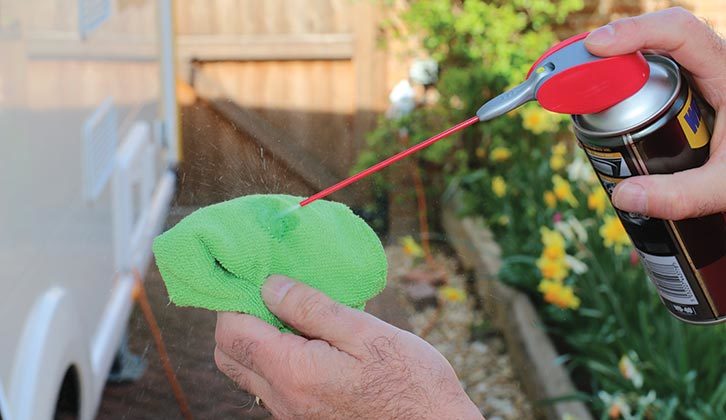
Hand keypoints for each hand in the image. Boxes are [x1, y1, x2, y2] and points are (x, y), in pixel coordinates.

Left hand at [214, 275, 482, 418]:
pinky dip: (274, 358)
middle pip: (229, 355)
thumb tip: (270, 285)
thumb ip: (313, 308)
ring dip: (256, 338)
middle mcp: (284, 400)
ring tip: (293, 312)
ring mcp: (292, 414)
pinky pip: (270, 385)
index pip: (232, 333)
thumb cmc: (411, 382)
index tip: (259, 274)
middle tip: (271, 292)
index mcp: (294, 373)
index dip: (235, 299)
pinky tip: (308, 339)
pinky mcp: (305, 419)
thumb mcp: (366, 333)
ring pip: (246, 372)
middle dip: (238, 318)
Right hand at [585, 7, 725, 219]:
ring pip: (652, 57)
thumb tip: (622, 195)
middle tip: (572, 74)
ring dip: (615, 66)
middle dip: (610, 50)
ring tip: (580, 85)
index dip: (634, 31)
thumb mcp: (724, 186)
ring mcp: (702, 77)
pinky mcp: (692, 93)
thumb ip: (680, 195)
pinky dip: (625, 81)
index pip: (680, 32)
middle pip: (656, 40)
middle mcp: (713, 66)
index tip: (595, 46)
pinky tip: (604, 97)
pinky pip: (654, 74)